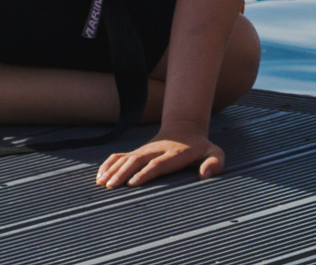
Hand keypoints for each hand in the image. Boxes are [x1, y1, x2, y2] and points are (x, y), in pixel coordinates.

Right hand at [96, 131, 225, 187]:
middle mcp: (156, 151)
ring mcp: (144, 150)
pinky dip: (109, 165)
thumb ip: (215, 162)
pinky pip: (119, 157)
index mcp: (174, 154)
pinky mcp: (137, 152)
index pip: (158, 164)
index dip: (145, 172)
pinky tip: (100, 177)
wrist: (186, 128)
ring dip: (113, 170)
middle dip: (123, 173)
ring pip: (126, 158)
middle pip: (137, 161)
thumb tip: (205, 175)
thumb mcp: (214, 152)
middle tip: (111, 186)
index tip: (133, 183)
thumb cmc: (200, 147)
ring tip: (102, 184)